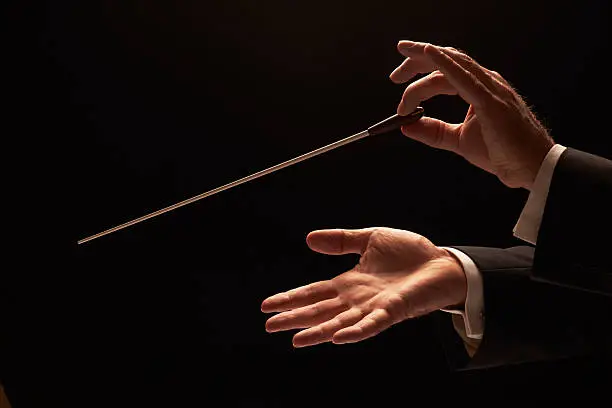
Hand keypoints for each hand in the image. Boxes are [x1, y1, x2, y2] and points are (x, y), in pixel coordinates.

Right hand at [261, 227, 465, 346]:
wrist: (443, 262)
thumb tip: (309, 239)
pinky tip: (338, 337)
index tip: (268, 305)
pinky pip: (372, 324)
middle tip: (269, 325)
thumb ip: (342, 241)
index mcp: (350, 283)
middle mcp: (358, 299)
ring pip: (340, 323)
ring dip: (318, 332)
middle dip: (294, 318)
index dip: (291, 298)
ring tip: (295, 339)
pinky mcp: (394, 310)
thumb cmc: (410, 253)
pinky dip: (355, 331)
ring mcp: (374, 307)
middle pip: (320, 311)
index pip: (314, 293)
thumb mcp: (370, 239)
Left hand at [390, 40, 554, 189]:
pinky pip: (464, 78)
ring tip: (402, 65)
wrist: (529, 168)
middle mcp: (486, 82)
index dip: (420, 70)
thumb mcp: (458, 140)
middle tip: (395, 75)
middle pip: (447, 60)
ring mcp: (490, 89)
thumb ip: (433, 131)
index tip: (398, 80)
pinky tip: (430, 54)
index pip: (446, 70)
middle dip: (417, 61)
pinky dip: (445, 64)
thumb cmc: (502, 152)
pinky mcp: (491, 102)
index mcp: (480, 88)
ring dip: (424, 60)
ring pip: (452, 65)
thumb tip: (405, 126)